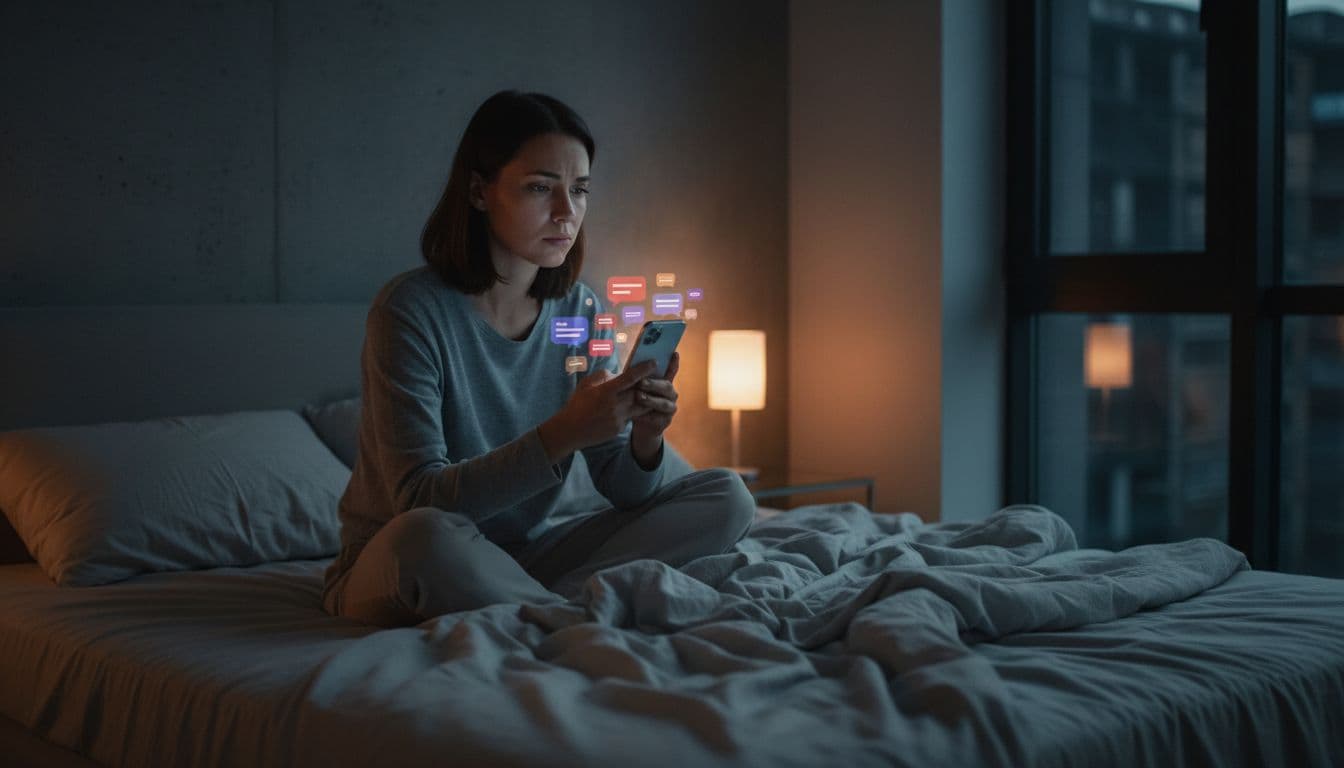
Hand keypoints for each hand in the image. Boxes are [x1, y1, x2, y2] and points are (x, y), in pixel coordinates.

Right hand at [538, 358, 659, 460]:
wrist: (570, 430)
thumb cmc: (577, 404)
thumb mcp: (586, 384)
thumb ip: (604, 376)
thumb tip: (618, 374)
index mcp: (606, 391)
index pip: (630, 378)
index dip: (644, 369)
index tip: (654, 362)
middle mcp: (615, 404)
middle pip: (639, 391)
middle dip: (648, 384)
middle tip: (655, 376)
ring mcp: (618, 418)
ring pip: (641, 406)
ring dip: (646, 398)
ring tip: (649, 391)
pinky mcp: (619, 428)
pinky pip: (632, 416)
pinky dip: (634, 410)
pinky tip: (634, 406)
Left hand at [630, 351, 678, 448]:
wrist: (641, 424)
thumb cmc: (638, 401)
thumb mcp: (636, 387)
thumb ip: (636, 377)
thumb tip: (625, 366)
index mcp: (663, 382)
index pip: (671, 370)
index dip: (674, 362)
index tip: (674, 353)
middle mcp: (670, 393)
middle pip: (667, 386)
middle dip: (654, 383)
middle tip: (641, 382)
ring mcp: (670, 407)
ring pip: (664, 403)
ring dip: (651, 399)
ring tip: (639, 397)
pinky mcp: (665, 421)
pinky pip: (658, 418)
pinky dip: (647, 416)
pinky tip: (637, 415)